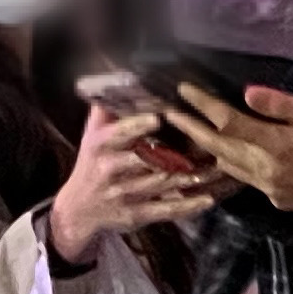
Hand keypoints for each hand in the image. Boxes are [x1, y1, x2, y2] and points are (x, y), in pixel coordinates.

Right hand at [51, 101, 221, 263]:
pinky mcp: (136, 214)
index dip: (138, 126)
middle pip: (146, 160)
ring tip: (214, 169)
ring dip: (189, 177)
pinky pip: (165, 210)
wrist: (78, 209)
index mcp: (101, 145)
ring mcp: (125, 194)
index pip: (120, 133)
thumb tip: (118, 79)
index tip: (157, 119)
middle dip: (172, 154)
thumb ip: (105, 110)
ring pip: (161, 183)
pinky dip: (187, 205)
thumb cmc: (90, 164)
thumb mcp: (91, 135)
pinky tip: (207, 200)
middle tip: (201, 145)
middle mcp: (111, 170)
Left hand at [170, 80, 292, 217]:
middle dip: (192, 129)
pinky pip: (245, 179)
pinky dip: (230, 165)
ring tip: (189, 133)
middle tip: (170, 114)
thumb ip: (280, 105)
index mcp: (274, 145)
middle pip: (219, 147)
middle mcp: (265, 170)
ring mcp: (270, 188)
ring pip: (229, 167)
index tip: (183, 91)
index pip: (228, 122)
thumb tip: (246, 93)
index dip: (203, 105)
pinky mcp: (278, 199)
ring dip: (207, 149)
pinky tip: (226, 156)